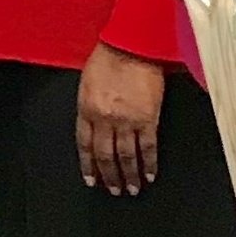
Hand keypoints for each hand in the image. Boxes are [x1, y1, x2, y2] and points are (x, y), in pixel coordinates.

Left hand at [76, 40, 164, 194]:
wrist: (131, 45)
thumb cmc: (108, 59)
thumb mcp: (88, 84)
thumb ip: (90, 107)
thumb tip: (95, 126)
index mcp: (86, 109)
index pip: (84, 145)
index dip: (88, 164)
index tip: (91, 179)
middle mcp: (104, 119)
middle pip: (105, 155)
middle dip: (109, 175)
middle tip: (113, 190)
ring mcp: (127, 121)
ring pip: (126, 156)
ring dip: (129, 175)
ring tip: (132, 189)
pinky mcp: (148, 119)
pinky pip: (148, 147)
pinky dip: (150, 163)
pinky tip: (150, 174)